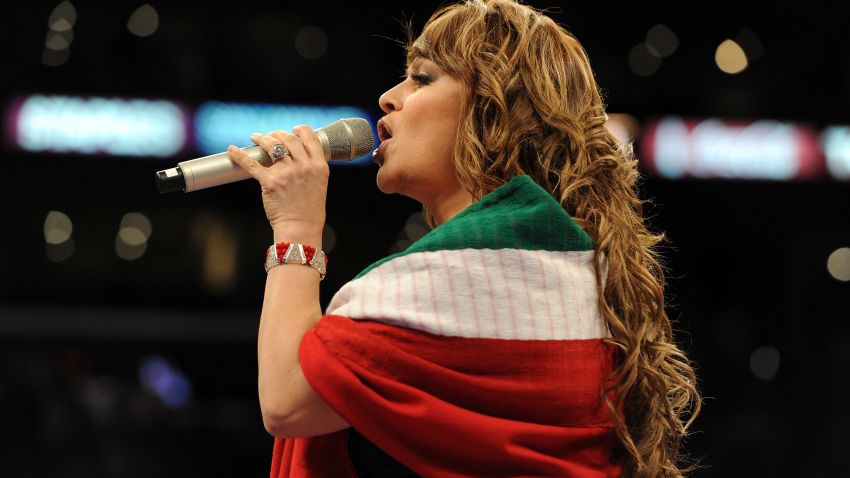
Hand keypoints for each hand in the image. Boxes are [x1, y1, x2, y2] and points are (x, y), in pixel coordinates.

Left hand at [227, 125, 328, 244]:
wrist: (300, 228)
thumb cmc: (310, 211)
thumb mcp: (319, 185)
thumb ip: (311, 169)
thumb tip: (296, 157)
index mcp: (318, 166)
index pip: (310, 138)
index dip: (301, 130)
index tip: (294, 129)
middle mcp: (303, 166)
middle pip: (289, 139)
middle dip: (277, 134)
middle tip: (271, 136)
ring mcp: (286, 173)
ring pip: (271, 145)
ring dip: (262, 138)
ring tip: (255, 137)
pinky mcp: (270, 182)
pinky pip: (251, 164)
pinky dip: (239, 155)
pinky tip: (232, 150)